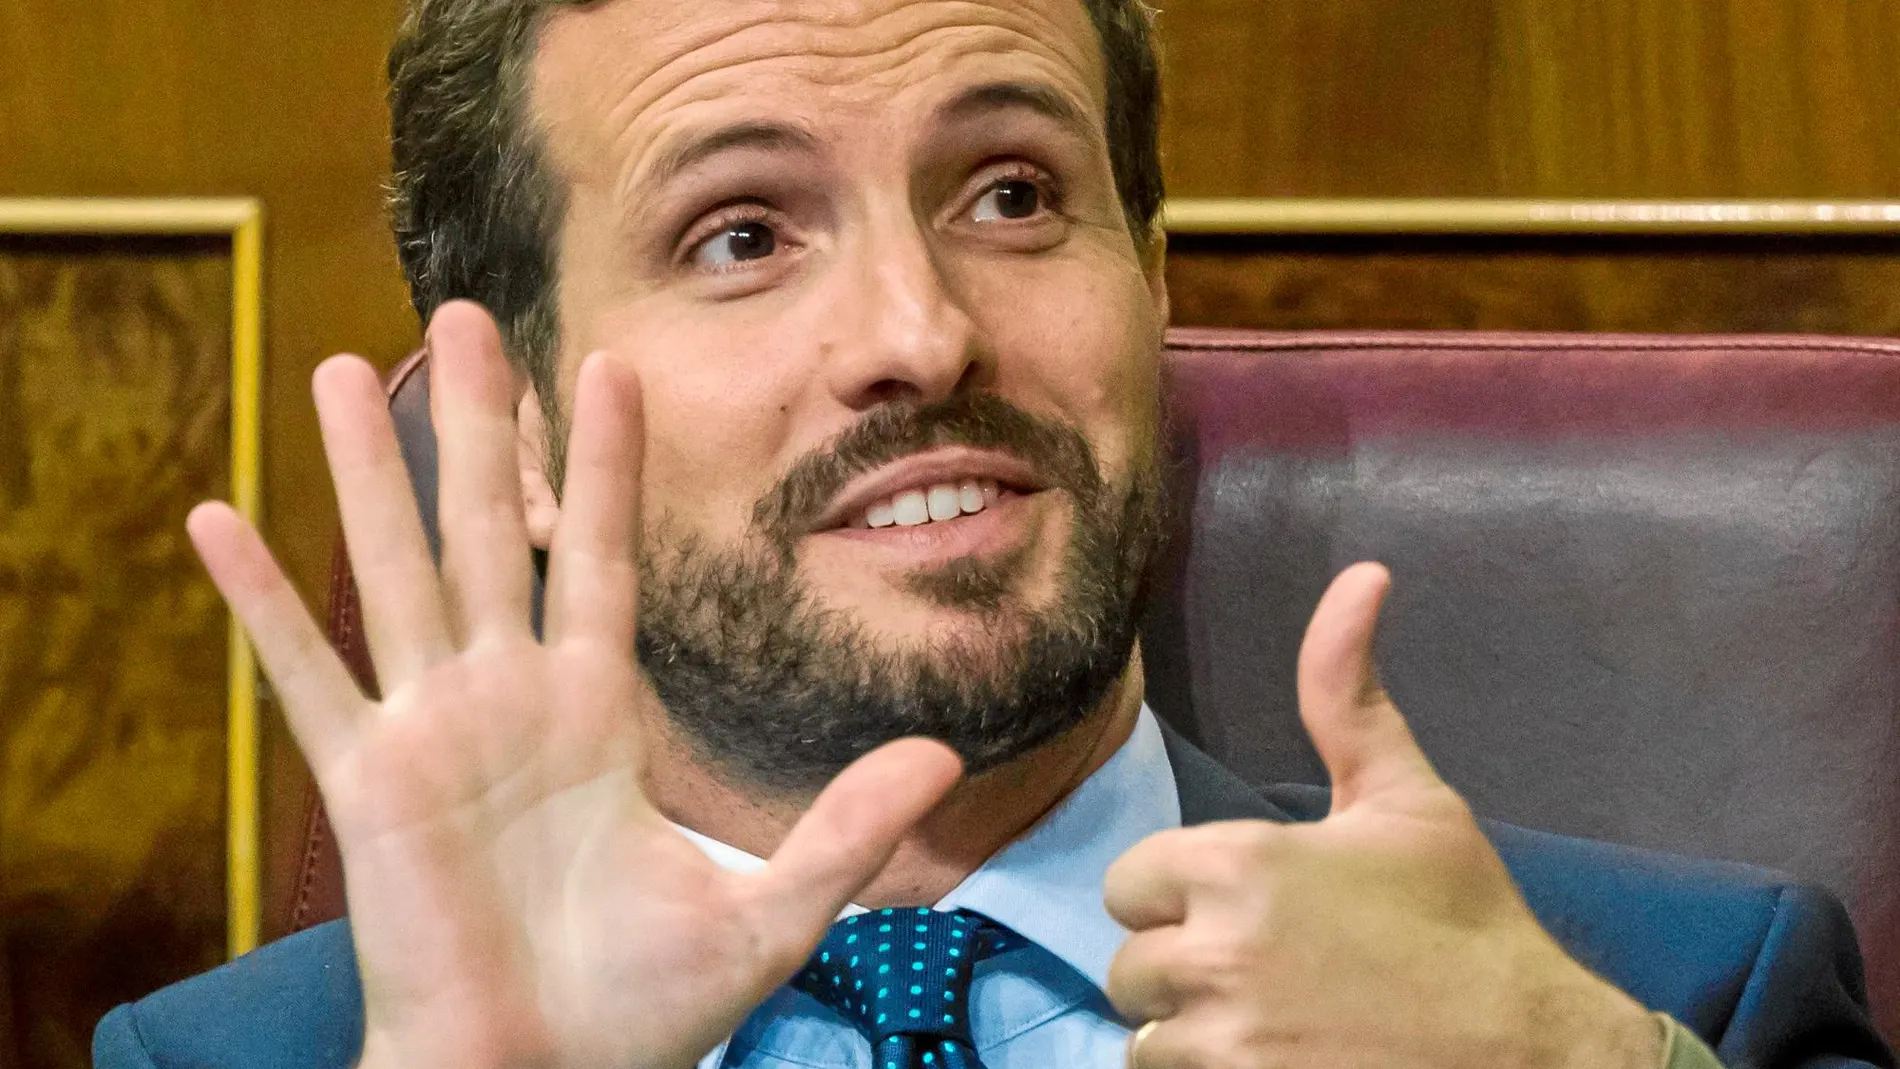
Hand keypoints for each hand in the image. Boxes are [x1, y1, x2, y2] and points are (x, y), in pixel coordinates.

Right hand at [188, 302, 961, 1068]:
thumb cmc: (642, 1008)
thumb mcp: (769, 908)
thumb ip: (845, 825)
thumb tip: (945, 757)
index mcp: (597, 711)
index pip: (605, 556)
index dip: (609, 464)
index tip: (612, 364)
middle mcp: (510, 699)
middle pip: (493, 531)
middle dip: (480, 427)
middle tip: (463, 318)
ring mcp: (433, 732)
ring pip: (400, 572)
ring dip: (369, 474)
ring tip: (339, 371)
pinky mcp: (368, 785)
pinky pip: (308, 680)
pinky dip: (261, 605)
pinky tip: (215, 523)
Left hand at [1104, 564, 1661, 1068]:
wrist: (1531, 1050)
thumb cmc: (1466, 921)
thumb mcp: (1406, 797)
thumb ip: (1346, 695)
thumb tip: (1361, 576)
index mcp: (1236, 864)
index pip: (1129, 884)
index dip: (1179, 896)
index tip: (1244, 908)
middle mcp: (1212, 952)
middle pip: (1129, 965)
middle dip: (1184, 967)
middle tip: (1266, 969)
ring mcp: (1222, 1041)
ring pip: (1145, 1037)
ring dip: (1192, 1032)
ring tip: (1272, 1021)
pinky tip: (1275, 1059)